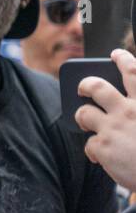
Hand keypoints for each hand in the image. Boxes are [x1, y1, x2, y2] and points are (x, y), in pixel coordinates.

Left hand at [76, 48, 135, 190]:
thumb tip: (124, 103)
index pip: (133, 72)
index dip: (123, 59)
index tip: (115, 54)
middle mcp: (129, 110)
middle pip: (97, 87)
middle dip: (85, 84)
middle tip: (81, 88)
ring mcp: (113, 127)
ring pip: (83, 113)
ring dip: (82, 116)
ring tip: (85, 121)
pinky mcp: (103, 146)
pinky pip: (89, 144)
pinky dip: (94, 151)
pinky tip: (100, 158)